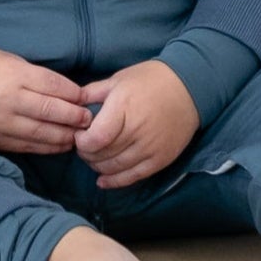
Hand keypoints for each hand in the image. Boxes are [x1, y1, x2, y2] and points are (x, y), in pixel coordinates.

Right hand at [0, 48, 92, 154]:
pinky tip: (61, 144)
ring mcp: (3, 123)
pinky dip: (48, 147)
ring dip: (66, 136)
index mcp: (15, 76)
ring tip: (81, 135)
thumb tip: (70, 93)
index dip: (75, 94)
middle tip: (90, 120)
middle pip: (51, 112)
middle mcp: (10, 102)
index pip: (53, 87)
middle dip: (75, 117)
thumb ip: (39, 77)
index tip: (88, 98)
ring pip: (43, 133)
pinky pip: (29, 146)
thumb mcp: (13, 61)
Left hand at [74, 60, 201, 188]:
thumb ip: (92, 93)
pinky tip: (103, 180)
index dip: (82, 141)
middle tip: (85, 146)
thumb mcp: (118, 79)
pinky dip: (115, 181)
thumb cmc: (150, 80)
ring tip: (95, 157)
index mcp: (124, 107)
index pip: (95, 138)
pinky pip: (132, 177)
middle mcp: (137, 130)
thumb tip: (70, 106)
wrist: (189, 88)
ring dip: (98, 166)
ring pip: (114, 168)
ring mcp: (150, 148)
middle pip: (102, 155)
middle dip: (87, 153)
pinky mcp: (160, 160)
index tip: (80, 134)